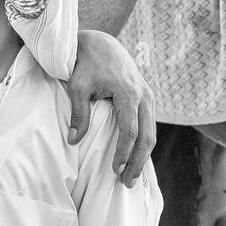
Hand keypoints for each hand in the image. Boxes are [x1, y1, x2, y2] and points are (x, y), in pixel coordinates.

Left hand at [68, 30, 155, 186]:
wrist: (102, 43)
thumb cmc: (86, 64)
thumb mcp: (77, 85)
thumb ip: (78, 113)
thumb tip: (73, 140)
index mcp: (128, 92)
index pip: (129, 130)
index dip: (123, 152)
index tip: (115, 170)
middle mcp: (144, 95)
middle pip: (147, 136)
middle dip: (138, 161)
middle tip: (126, 182)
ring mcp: (148, 96)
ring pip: (151, 132)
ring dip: (143, 156)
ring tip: (131, 176)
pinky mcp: (147, 98)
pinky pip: (149, 125)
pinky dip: (144, 144)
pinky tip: (136, 159)